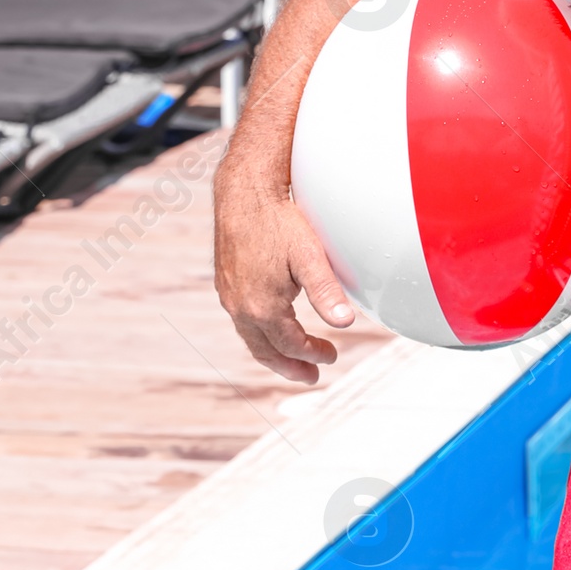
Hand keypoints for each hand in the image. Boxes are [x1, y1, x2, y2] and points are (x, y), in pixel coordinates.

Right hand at [213, 166, 355, 384]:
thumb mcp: (310, 257)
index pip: (291, 345)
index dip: (314, 354)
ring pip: (251, 338)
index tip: (333, 356)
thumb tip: (346, 323)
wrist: (244, 193)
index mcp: (262, 307)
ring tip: (293, 360)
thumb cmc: (278, 221)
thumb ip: (326, 292)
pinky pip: (242, 321)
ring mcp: (229, 296)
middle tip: (311, 376)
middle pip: (266, 352)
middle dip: (290, 367)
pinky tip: (273, 327)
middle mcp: (240, 307)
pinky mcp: (225, 283)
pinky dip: (260, 334)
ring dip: (274, 353)